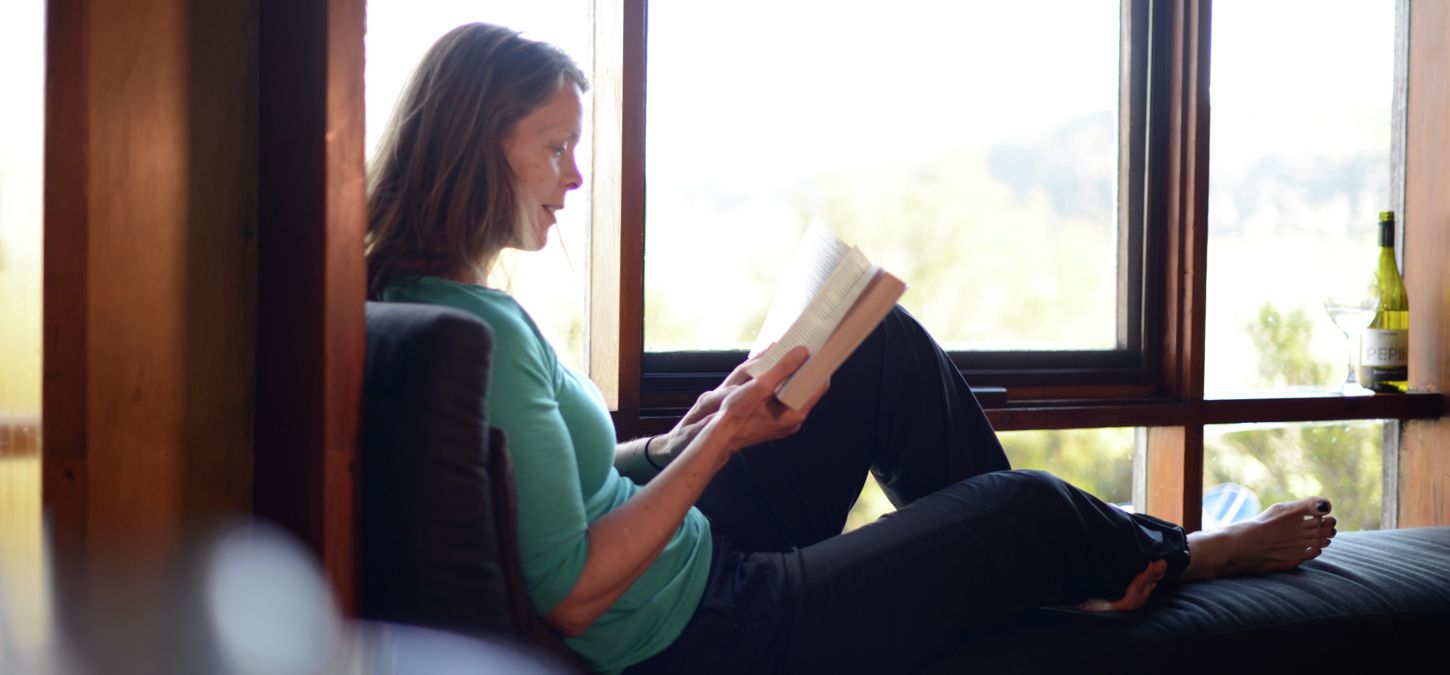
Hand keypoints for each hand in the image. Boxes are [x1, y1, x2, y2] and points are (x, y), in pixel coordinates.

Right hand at [710, 346, 827, 451]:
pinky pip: (784, 402)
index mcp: (795, 414)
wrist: (720, 435)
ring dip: (792, 379)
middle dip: (804, 371)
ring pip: (794, 396)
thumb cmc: (737, 414)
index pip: (818, 387)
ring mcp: (783, 423)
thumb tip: (801, 353)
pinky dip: (782, 389)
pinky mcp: (774, 422)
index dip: (819, 368)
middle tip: (801, 354)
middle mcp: (793, 421)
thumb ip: (783, 369)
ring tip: (787, 362)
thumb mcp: (761, 386)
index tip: (817, 353)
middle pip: (807, 391)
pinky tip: (773, 378)